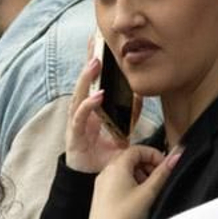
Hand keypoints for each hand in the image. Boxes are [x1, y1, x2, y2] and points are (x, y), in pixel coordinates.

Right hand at [64, 53, 136, 174]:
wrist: (92, 177)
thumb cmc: (104, 153)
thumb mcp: (122, 128)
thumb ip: (131, 111)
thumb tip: (142, 93)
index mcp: (90, 109)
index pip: (92, 82)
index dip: (93, 62)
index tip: (97, 41)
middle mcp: (81, 113)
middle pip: (83, 83)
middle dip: (88, 62)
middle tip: (95, 42)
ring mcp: (76, 123)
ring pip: (79, 96)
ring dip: (86, 79)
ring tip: (94, 63)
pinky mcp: (75, 136)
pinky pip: (80, 118)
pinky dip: (88, 106)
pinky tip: (97, 96)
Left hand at [83, 146, 180, 218]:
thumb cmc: (126, 215)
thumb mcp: (149, 191)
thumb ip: (163, 172)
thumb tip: (177, 154)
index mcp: (116, 167)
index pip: (137, 149)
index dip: (153, 154)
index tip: (164, 166)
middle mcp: (105, 173)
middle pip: (129, 159)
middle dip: (146, 165)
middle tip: (157, 178)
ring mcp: (100, 185)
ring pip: (122, 171)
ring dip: (138, 175)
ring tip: (148, 190)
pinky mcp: (99, 197)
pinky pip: (115, 182)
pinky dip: (129, 184)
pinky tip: (136, 199)